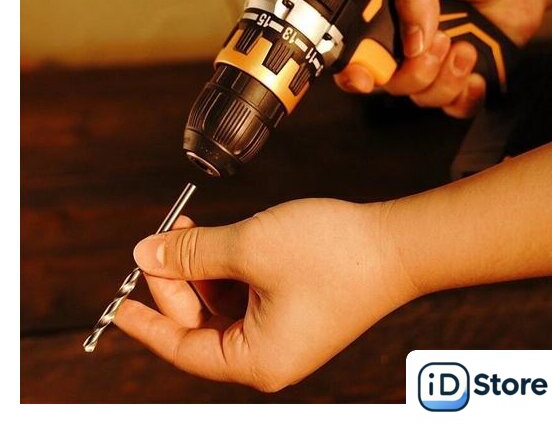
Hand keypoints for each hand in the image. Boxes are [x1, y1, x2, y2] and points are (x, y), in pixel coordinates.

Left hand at [114, 198, 415, 391]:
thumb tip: (146, 253)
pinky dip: (227, 266)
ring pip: (221, 302)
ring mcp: (283, 330)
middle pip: (200, 320)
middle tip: (165, 237)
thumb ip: (192, 253)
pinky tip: (223, 238)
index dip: (146, 322)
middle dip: (178, 278)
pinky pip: (246, 292)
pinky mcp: (295, 307)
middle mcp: (268, 352)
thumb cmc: (332, 253)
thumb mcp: (249, 247)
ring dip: (202, 267)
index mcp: (256, 358)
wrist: (397, 245)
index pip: (182, 348)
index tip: (119, 304)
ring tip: (191, 228)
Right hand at [335, 0, 545, 117]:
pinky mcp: (462, 80)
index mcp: (386, 16)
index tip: (364, 78)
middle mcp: (404, 45)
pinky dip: (465, 98)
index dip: (353, 71)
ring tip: (466, 47)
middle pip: (388, 83)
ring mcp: (433, 66)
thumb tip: (410, 41)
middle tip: (441, 42)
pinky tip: (476, 75)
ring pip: (421, 97)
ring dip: (445, 80)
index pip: (356, 53)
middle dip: (413, 72)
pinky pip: (453, 108)